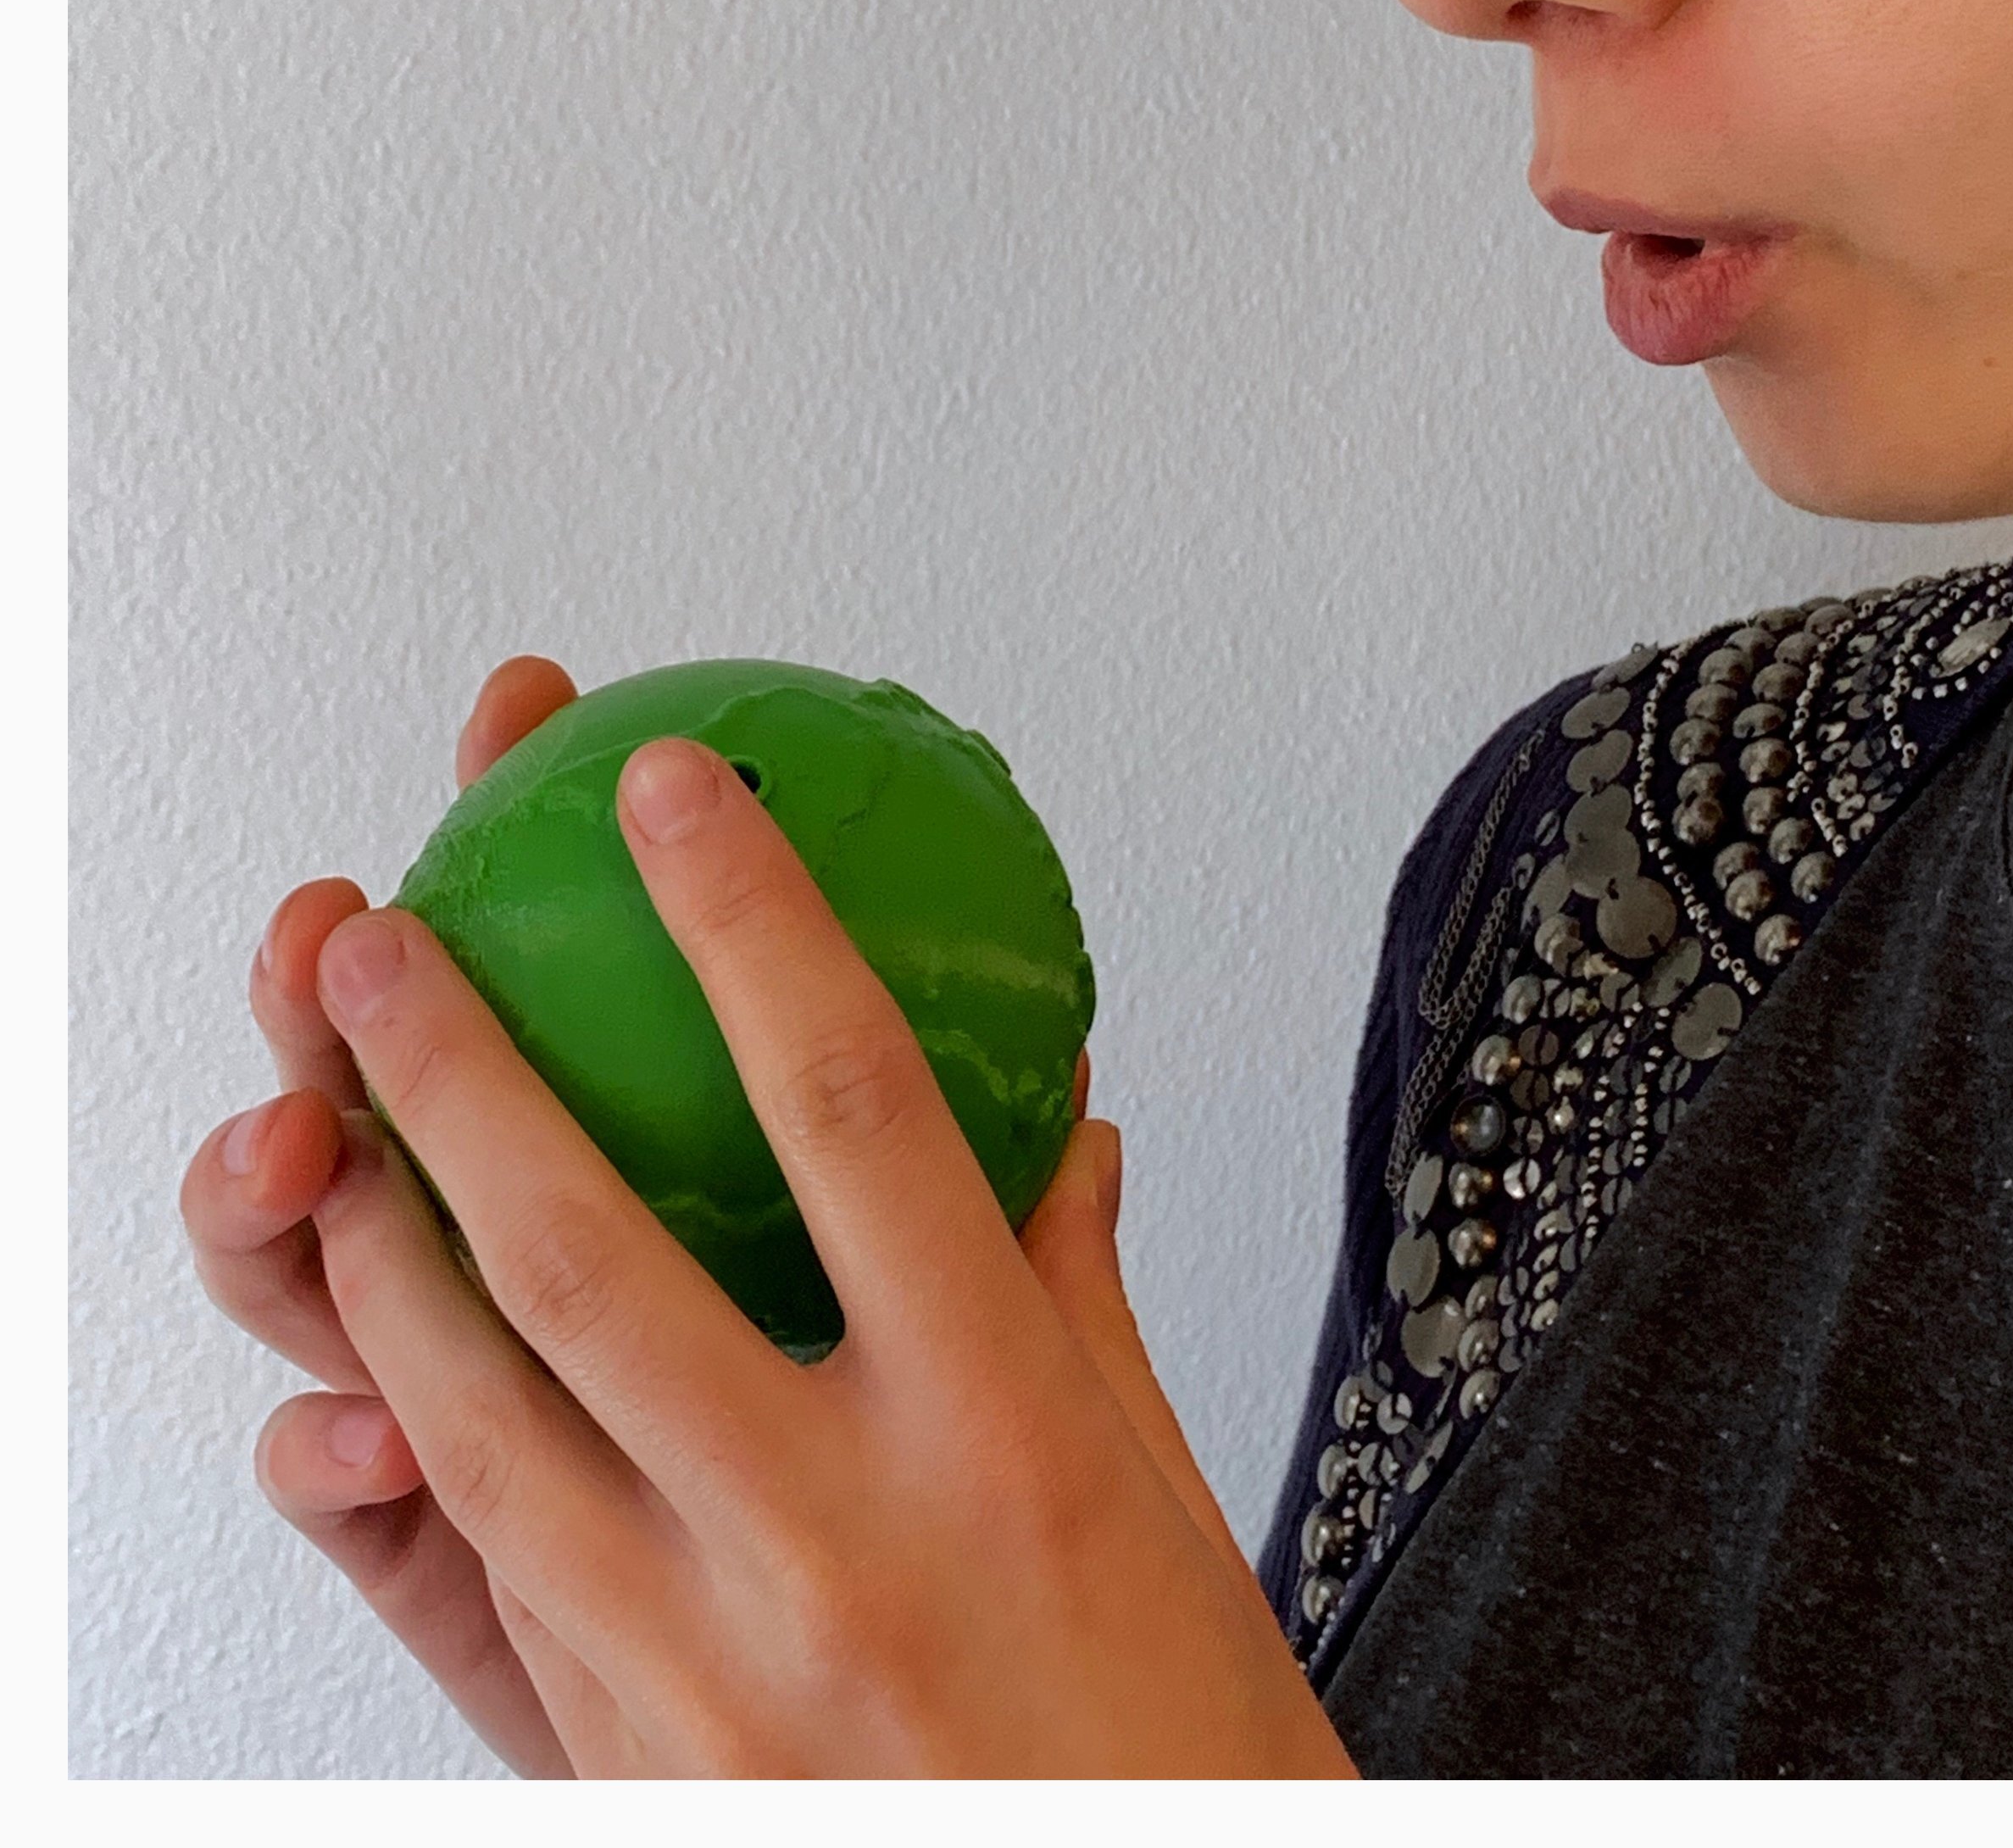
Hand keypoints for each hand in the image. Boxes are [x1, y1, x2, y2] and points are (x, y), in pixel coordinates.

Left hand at [184, 667, 1355, 1775]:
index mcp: (1000, 1435)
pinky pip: (495, 1571)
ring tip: (314, 1135)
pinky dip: (420, 1442)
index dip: (749, 917)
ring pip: (479, 1418)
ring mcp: (705, 1671)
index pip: (850, 1107)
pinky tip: (378, 1362)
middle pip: (588, 1252)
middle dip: (452, 1069)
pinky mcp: (628, 1763)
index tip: (675, 781)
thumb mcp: (1164, 1493)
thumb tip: (1051, 1120)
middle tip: (376, 930)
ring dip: (373, 1256)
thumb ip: (1074, 1291)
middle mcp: (836, 1541)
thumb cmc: (1181, 1754)